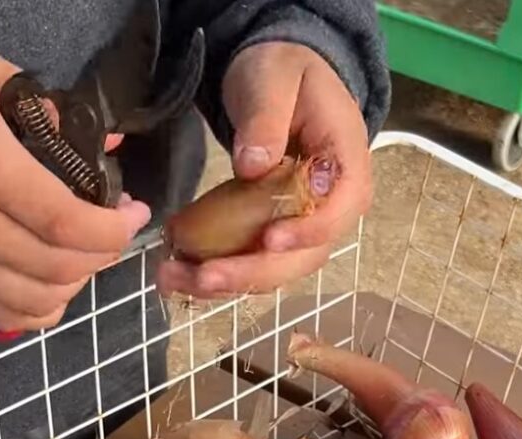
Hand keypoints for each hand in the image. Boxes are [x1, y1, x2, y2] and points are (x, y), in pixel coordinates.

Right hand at [0, 45, 149, 331]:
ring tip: (85, 255)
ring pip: (32, 301)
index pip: (63, 220)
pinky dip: (38, 308)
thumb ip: (50, 112)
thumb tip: (105, 146)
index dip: (112, 229)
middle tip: (113, 230)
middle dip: (102, 255)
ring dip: (75, 285)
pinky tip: (53, 284)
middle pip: (55, 268)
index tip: (133, 214)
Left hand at [157, 42, 370, 297]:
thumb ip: (266, 118)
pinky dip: (220, 272)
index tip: (269, 241)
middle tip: (202, 277)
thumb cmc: (284, 73)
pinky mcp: (277, 233)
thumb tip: (254, 165)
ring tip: (175, 279)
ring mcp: (307, 224)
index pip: (340, 209)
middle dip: (251, 273)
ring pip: (277, 269)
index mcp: (346, 163)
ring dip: (228, 282)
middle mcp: (334, 204)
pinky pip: (254, 262)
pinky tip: (182, 273)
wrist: (280, 80)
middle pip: (304, 255)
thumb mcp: (273, 78)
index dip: (308, 231)